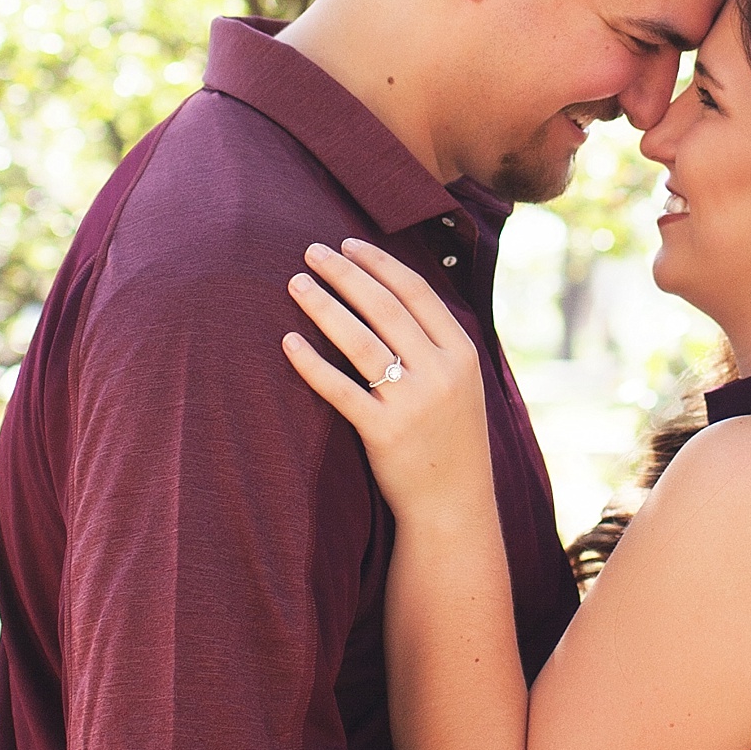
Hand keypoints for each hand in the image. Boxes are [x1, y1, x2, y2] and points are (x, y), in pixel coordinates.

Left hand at [284, 237, 492, 518]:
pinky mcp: (383, 433)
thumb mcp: (461, 384)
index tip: (348, 244)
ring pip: (359, 340)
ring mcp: (413, 403)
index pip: (416, 291)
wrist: (454, 506)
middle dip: (344, 273)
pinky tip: (288, 341)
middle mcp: (441, 372)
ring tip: (295, 283)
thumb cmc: (450, 439)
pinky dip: (311, 362)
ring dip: (323, 305)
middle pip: (384, 307)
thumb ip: (436, 342)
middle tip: (311, 251)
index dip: (379, 263)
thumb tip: (395, 293)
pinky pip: (340, 389)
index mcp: (462, 353)